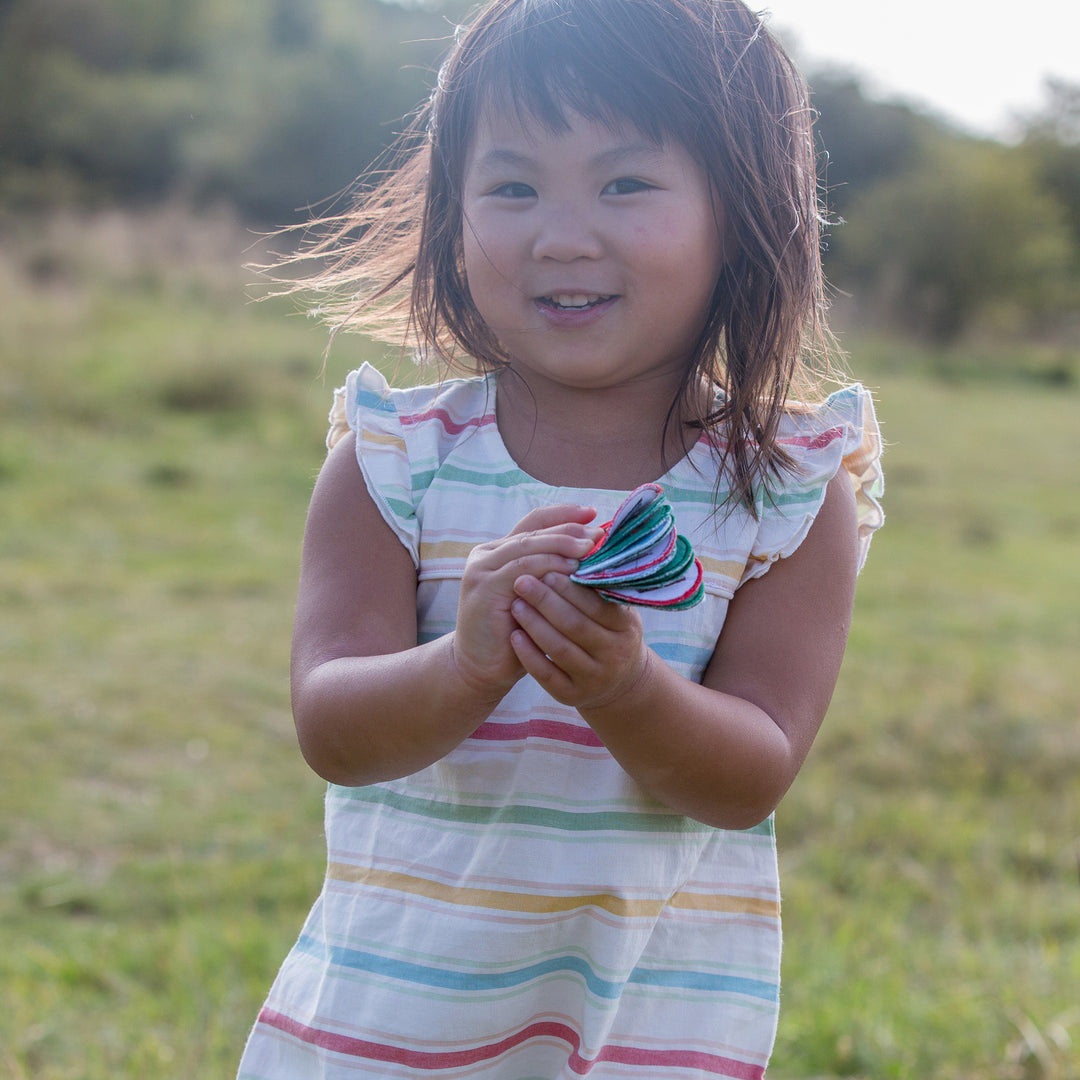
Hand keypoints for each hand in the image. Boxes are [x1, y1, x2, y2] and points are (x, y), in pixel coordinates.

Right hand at [452, 505, 601, 697]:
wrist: (482, 668)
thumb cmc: (516, 634)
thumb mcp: (537, 597)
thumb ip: (553, 572)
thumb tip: (594, 552)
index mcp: (499, 552)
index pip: (533, 524)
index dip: (563, 516)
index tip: (593, 513)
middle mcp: (487, 555)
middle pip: (533, 532)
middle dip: (568, 530)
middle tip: (598, 532)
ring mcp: (482, 569)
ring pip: (529, 548)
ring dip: (562, 545)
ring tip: (590, 547)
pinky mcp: (483, 587)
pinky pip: (522, 570)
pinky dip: (548, 566)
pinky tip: (572, 569)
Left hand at [508, 571, 648, 710]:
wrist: (616, 681)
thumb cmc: (609, 630)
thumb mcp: (616, 608)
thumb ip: (602, 582)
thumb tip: (587, 536)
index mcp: (626, 628)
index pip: (597, 604)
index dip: (569, 587)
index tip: (546, 567)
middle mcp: (614, 654)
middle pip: (575, 625)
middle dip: (546, 601)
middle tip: (521, 580)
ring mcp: (594, 678)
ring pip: (559, 649)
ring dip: (534, 624)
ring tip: (514, 603)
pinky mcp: (572, 696)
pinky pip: (547, 675)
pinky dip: (529, 655)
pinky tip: (514, 636)